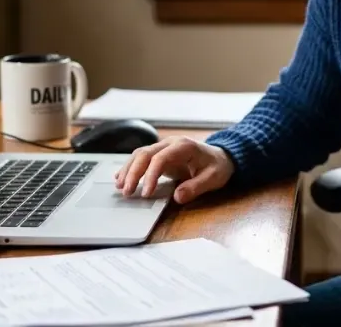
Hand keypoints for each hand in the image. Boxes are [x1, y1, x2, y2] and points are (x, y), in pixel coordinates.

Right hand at [113, 136, 234, 203]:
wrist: (220, 157)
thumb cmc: (217, 167)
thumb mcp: (213, 178)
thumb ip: (196, 187)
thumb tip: (178, 197)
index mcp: (184, 146)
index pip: (160, 158)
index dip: (150, 175)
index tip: (146, 193)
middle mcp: (170, 143)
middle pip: (145, 154)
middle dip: (133, 173)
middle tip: (126, 192)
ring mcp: (164, 147)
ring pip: (139, 154)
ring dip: (128, 170)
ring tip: (120, 187)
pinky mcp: (159, 154)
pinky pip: (141, 158)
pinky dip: (130, 167)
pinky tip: (120, 178)